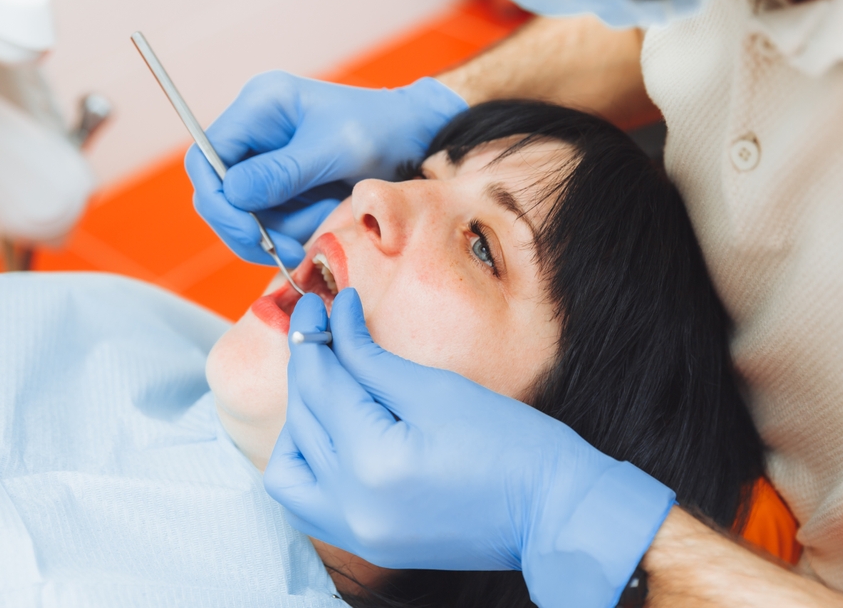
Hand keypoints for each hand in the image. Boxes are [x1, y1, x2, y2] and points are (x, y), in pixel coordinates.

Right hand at [185, 72, 465, 265]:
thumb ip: (285, 172)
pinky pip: (272, 221)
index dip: (217, 199)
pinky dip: (295, 230)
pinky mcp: (284, 186)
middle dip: (249, 226)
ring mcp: (268, 161)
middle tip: (285, 249)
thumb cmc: (382, 131)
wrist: (416, 139)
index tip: (249, 232)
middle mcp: (256, 132)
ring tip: (325, 219)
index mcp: (261, 105)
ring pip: (245, 214)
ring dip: (281, 230)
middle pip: (218, 192)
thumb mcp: (336, 150)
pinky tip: (325, 220)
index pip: (205, 157)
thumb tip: (232, 192)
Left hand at [265, 290, 675, 607]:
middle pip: (302, 420)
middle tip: (322, 326)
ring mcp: (356, 533)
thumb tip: (332, 320)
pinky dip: (307, 464)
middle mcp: (351, 506)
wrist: (552, 512)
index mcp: (371, 461)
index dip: (316, 333)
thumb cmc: (512, 446)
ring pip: (290, 468)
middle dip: (308, 366)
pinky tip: (330, 433)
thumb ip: (370, 357)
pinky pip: (309, 502)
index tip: (321, 299)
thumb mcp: (436, 389)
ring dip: (300, 420)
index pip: (322, 383)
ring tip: (328, 385)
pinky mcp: (367, 543)